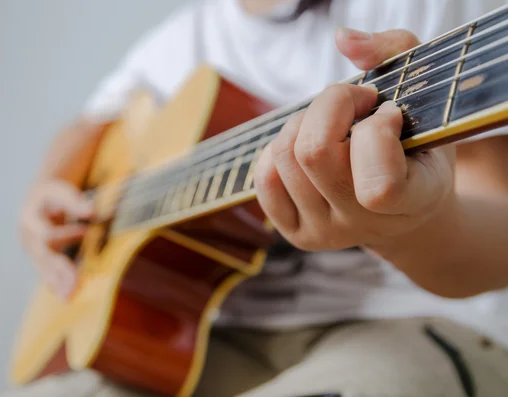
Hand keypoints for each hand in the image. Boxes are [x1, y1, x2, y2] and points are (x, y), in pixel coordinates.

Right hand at [19, 179, 93, 298]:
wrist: (38, 199)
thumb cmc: (53, 194)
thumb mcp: (61, 191)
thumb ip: (75, 202)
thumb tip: (92, 211)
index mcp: (30, 218)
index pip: (48, 233)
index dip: (68, 234)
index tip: (88, 231)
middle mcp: (27, 236)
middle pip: (44, 256)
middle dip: (60, 270)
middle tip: (75, 284)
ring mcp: (30, 249)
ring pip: (43, 268)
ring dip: (57, 282)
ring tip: (69, 297)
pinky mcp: (36, 258)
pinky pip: (44, 272)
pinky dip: (54, 283)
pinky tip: (64, 295)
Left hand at [254, 28, 455, 250]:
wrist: (404, 205)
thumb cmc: (416, 144)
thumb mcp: (426, 95)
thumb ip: (394, 51)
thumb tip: (343, 39)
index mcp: (413, 201)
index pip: (378, 185)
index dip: (376, 130)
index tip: (388, 112)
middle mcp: (364, 226)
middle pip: (314, 153)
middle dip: (330, 105)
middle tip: (354, 102)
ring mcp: (326, 234)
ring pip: (285, 156)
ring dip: (305, 121)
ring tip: (333, 124)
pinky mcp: (296, 233)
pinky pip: (264, 179)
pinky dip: (279, 148)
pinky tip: (307, 145)